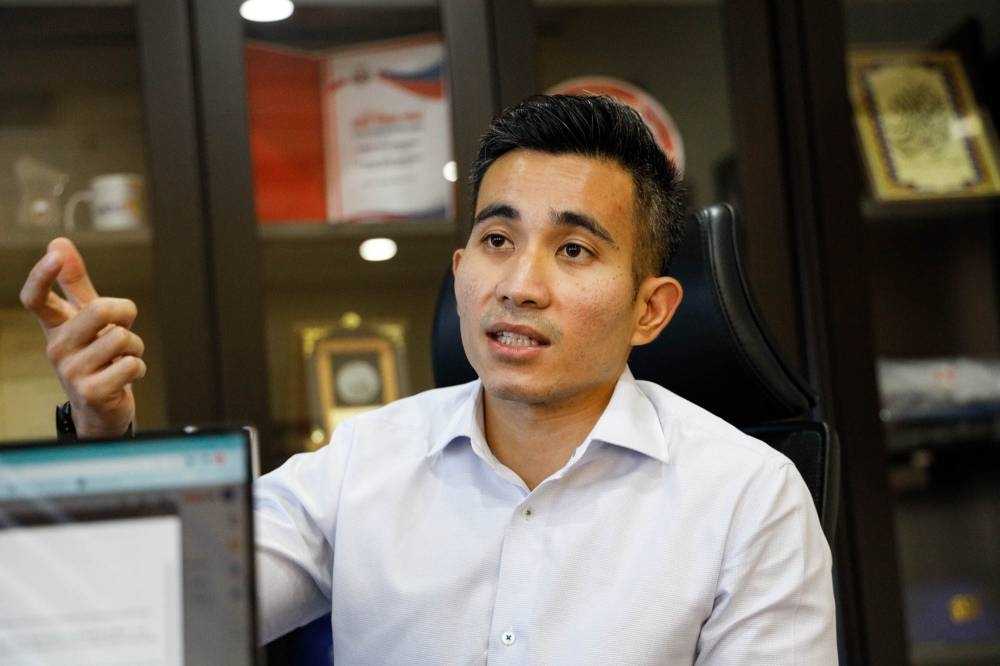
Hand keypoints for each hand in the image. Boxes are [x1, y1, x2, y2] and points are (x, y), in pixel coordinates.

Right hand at [20, 238, 144, 437]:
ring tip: (122, 357)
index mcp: (55, 326)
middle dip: (124, 312)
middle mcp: (57, 347)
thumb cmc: (96, 356)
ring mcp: (72, 372)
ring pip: (122, 338)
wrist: (100, 408)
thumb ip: (74, 282)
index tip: (54, 254)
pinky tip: (126, 376)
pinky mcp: (91, 392)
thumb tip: (57, 243)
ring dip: (134, 346)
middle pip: (98, 310)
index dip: (43, 275)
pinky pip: (131, 364)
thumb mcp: (86, 318)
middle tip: (123, 324)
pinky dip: (138, 367)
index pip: (36, 298)